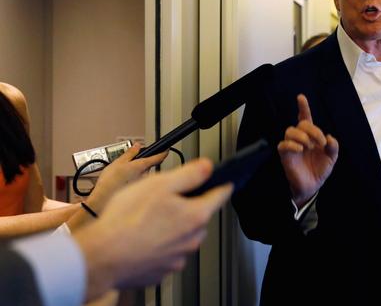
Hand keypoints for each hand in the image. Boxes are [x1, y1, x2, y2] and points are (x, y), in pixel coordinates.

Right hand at [73, 158, 231, 300]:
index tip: (223, 181)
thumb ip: (190, 174)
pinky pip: (166, 253)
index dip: (220, 183)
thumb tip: (207, 167)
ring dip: (172, 227)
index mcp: (196, 216)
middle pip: (200, 216)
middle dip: (188, 206)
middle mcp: (192, 240)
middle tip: (164, 200)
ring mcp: (178, 258)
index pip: (221, 195)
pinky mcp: (161, 270)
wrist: (101, 257)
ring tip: (146, 220)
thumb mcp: (160, 184)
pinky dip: (158, 245)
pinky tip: (141, 238)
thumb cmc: (127, 221)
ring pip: (183, 235)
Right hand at [85, 144, 167, 213]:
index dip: (164, 152)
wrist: (103, 200)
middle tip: (129, 166)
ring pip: (143, 176)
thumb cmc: (109, 183)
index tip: (166, 149)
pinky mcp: (139, 192)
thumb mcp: (117, 162)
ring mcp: (144, 185)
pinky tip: (123, 185)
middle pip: (149, 167)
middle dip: (141, 166)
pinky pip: (139, 184)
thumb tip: (137, 146)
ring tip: (123, 178)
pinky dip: (133, 183)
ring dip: (137, 175)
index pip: (159, 157)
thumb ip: (130, 153)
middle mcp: (146, 176)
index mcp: (142, 166)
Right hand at [277, 94, 338, 206]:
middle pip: (302, 124)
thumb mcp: (331, 158)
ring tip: (309, 146)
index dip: (303, 107)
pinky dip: (292, 144)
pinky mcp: (285, 155)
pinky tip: (300, 149)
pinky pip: (283, 145)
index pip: (305, 118)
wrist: (313, 186)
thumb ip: (333, 147)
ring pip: (290, 131)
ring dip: (302, 136)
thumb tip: (330, 138)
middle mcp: (301, 138)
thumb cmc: (320, 169)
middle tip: (321, 142)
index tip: (301, 97)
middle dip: (313, 130)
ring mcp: (292, 146)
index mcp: (311, 136)